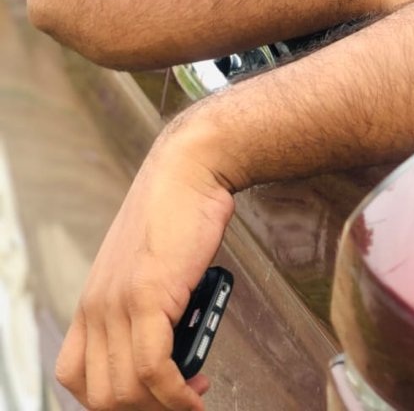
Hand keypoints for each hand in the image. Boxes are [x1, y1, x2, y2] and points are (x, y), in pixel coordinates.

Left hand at [56, 119, 235, 409]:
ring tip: (193, 394)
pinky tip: (196, 391)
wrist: (191, 168)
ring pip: (125, 392)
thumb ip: (147, 304)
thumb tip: (172, 342)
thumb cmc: (181, 211)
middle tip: (179, 399)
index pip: (76, 377)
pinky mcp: (147, 296)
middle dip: (143, 409)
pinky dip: (177, 395)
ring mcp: (118, 303)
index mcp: (92, 300)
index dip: (111, 399)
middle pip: (100, 395)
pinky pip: (154, 370)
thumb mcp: (150, 265)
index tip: (148, 396)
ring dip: (165, 406)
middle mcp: (96, 306)